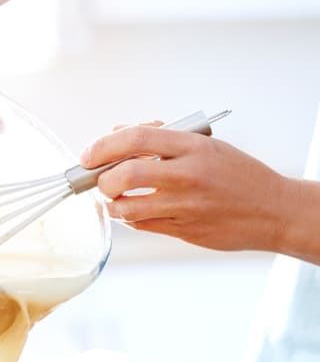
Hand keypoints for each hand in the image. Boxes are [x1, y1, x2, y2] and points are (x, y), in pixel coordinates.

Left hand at [81, 124, 316, 258]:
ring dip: (111, 204)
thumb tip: (117, 132)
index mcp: (193, 146)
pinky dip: (129, 218)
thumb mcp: (206, 145)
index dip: (103, 145)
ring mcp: (185, 205)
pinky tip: (135, 210)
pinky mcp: (184, 229)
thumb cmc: (237, 174)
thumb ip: (161, 138)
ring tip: (116, 198)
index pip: (136, 139)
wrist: (274, 210)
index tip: (88, 154)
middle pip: (125, 175)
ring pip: (127, 207)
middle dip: (102, 180)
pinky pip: (140, 225)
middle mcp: (188, 175)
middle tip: (101, 181)